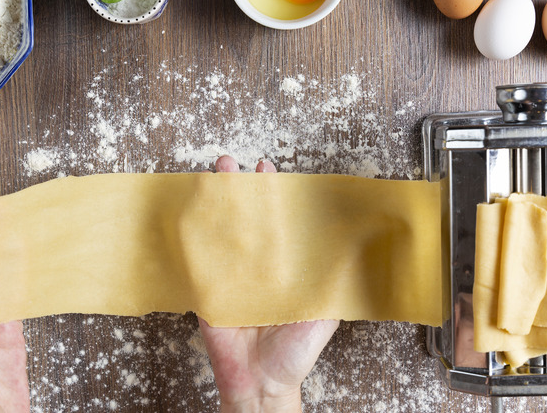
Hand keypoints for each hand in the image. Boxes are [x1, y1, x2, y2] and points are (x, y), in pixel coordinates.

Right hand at [198, 156, 339, 412]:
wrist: (263, 382)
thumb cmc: (295, 354)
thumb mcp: (325, 314)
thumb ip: (335, 284)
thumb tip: (355, 251)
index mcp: (281, 268)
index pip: (275, 222)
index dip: (272, 195)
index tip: (269, 169)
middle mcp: (254, 267)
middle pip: (244, 220)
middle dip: (238, 189)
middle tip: (234, 165)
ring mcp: (229, 277)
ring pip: (220, 233)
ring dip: (214, 204)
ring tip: (212, 176)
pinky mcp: (208, 293)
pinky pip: (199, 263)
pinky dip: (193, 238)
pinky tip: (190, 215)